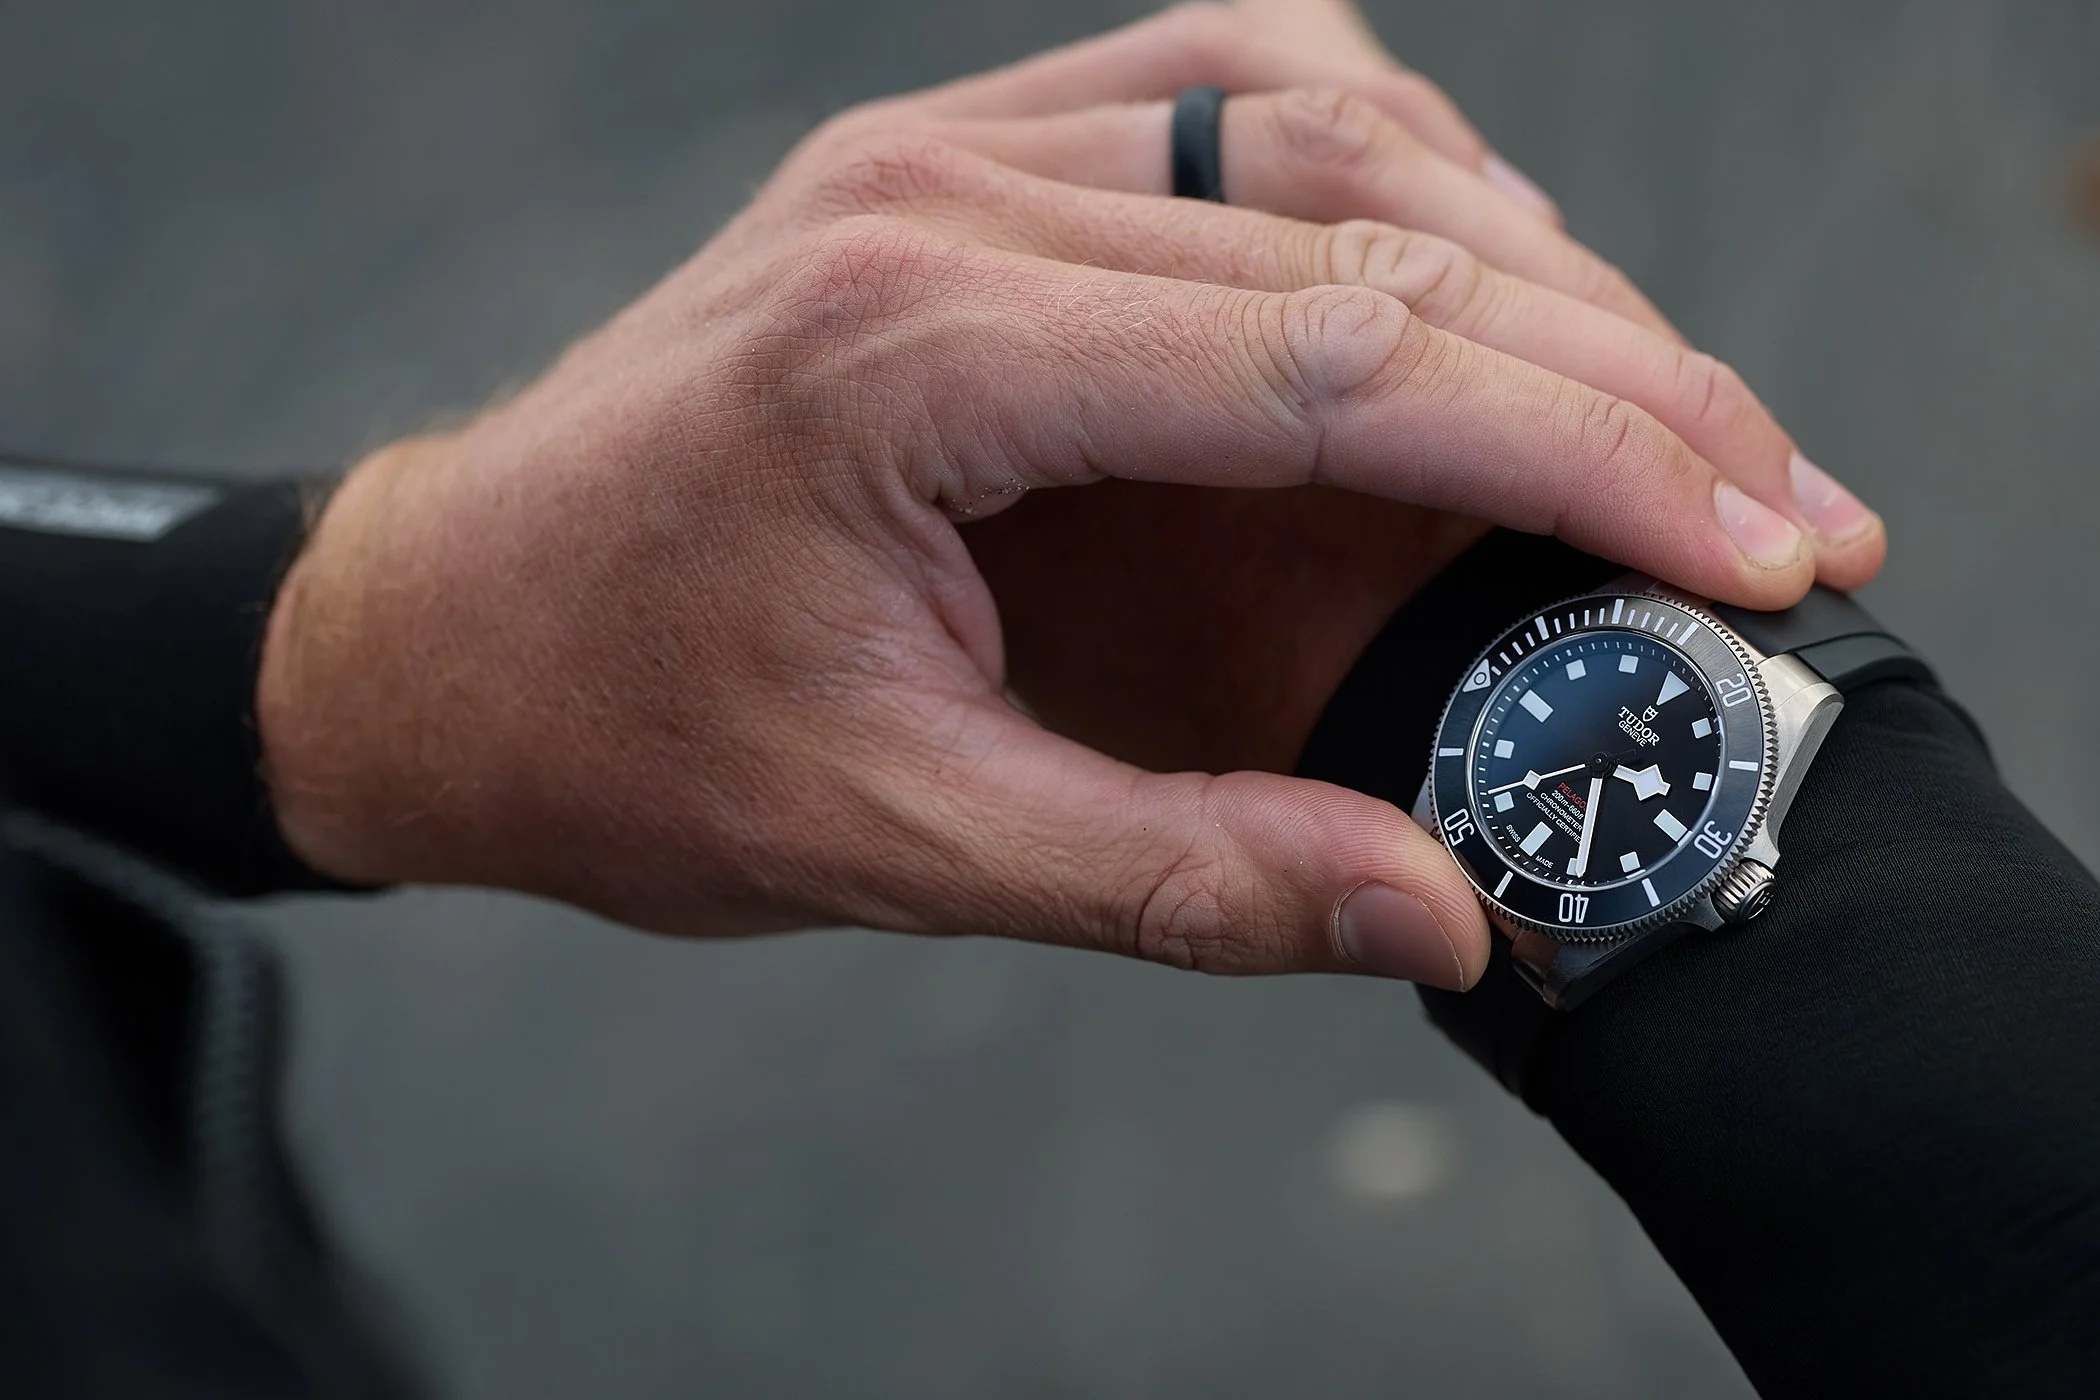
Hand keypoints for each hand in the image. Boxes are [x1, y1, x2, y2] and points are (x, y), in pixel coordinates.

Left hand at [260, 5, 1850, 992]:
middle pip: (1365, 228)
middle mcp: (940, 199)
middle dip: (1610, 370)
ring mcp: (945, 152)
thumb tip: (1441, 908)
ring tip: (1657, 406)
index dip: (1581, 455)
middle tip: (1776, 493)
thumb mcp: (895, 844)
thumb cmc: (627, 737)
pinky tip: (1458, 249)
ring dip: (1519, 251)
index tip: (1751, 543)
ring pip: (1318, 119)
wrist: (449, 633)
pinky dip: (1379, 155)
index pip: (1336, 364)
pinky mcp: (955, 164)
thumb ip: (1180, 874)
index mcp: (915, 354)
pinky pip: (1218, 84)